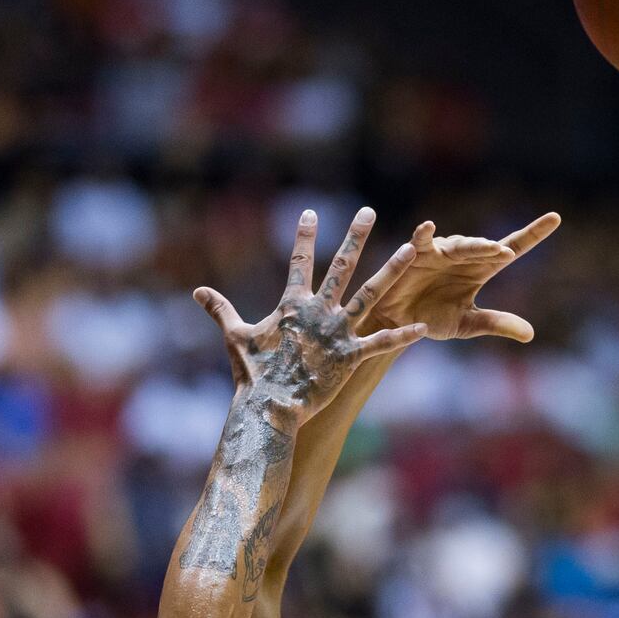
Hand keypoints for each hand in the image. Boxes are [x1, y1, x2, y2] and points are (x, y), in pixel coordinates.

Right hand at [195, 208, 427, 425]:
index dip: (304, 235)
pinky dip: (400, 335)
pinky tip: (422, 326)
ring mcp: (337, 332)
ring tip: (410, 250)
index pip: (299, 261)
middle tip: (368, 211)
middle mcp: (318, 311)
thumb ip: (220, 310)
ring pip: (370, 294)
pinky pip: (381, 343)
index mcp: (293, 304)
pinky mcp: (350, 356)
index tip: (311, 212)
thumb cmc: (252, 373)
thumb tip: (197, 292)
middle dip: (355, 237)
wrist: (269, 406)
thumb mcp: (235, 336)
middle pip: (342, 266)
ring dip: (391, 271)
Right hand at [366, 213, 562, 344]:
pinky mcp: (415, 254)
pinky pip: (420, 241)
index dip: (533, 234)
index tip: (556, 218)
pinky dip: (423, 235)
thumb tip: (530, 334)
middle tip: (507, 253)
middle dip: (494, 249)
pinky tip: (428, 228)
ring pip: (459, 245)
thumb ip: (497, 323)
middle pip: (484, 248)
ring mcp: (440, 252)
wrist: (399, 324)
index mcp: (481, 270)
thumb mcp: (467, 325)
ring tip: (487, 249)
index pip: (511, 249)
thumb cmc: (433, 320)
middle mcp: (463, 256)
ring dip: (472, 246)